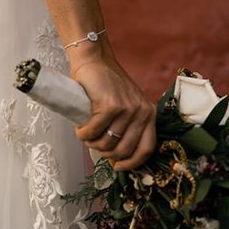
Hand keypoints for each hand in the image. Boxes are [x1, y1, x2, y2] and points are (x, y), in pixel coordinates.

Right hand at [69, 56, 155, 170]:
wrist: (96, 61)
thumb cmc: (108, 86)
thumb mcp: (127, 107)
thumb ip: (128, 128)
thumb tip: (118, 158)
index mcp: (149, 115)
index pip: (147, 149)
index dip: (132, 163)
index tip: (118, 166)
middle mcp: (142, 112)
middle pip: (124, 150)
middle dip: (104, 152)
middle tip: (94, 141)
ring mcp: (127, 108)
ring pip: (107, 143)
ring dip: (91, 142)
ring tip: (86, 132)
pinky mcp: (111, 105)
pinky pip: (94, 131)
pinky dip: (83, 133)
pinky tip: (80, 127)